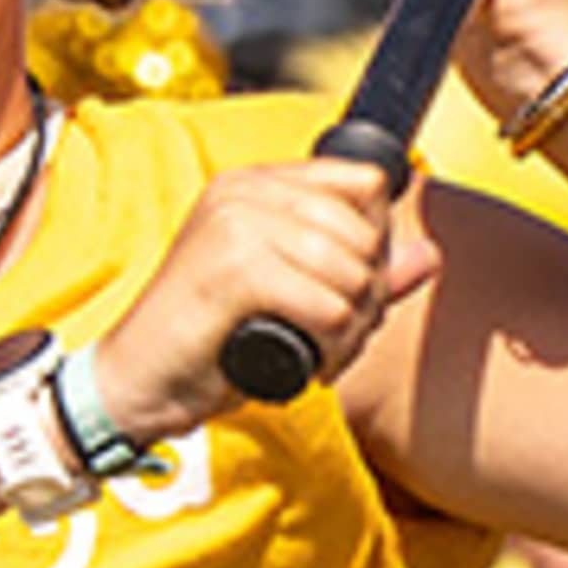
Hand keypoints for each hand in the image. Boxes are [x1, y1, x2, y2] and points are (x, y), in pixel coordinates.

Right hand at [92, 161, 434, 434]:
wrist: (137, 385)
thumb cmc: (210, 344)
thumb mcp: (294, 300)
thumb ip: (359, 274)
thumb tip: (430, 254)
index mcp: (256, 183)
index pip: (365, 182)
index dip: (374, 244)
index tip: (346, 293)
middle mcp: (245, 190)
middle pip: (366, 230)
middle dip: (368, 296)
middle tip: (336, 337)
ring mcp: (235, 224)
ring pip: (352, 271)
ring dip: (350, 330)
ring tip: (319, 354)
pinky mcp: (232, 269)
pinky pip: (328, 307)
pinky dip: (329, 349)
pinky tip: (303, 366)